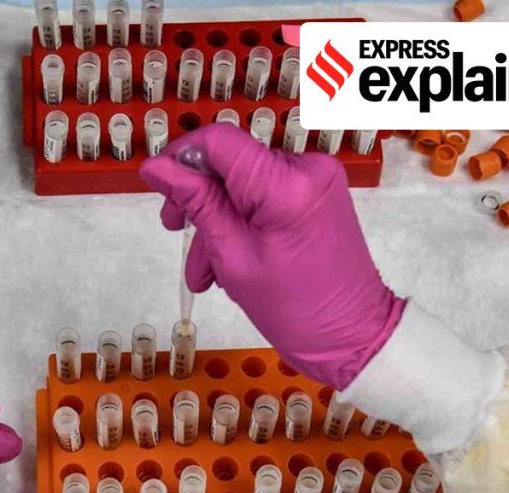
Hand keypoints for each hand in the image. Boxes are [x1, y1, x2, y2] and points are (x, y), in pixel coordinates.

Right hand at [140, 124, 404, 389]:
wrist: (351, 336)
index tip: (160, 184)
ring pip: (243, 183)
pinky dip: (242, 221)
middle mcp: (307, 169)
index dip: (181, 157)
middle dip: (198, 197)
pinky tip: (228, 260)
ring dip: (217, 220)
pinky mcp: (317, 193)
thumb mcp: (232, 256)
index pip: (219, 141)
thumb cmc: (296, 309)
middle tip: (175, 228)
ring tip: (204, 268)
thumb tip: (157, 167)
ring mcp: (316, 179)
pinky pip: (264, 194)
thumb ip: (196, 203)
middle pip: (230, 162)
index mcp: (286, 185)